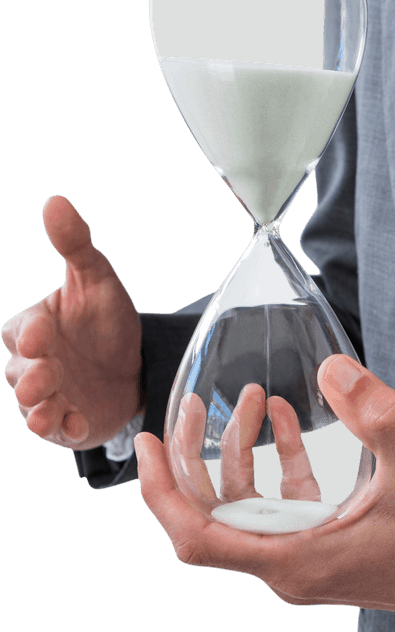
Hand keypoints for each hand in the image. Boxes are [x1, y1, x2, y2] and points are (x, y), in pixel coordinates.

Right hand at [3, 196, 141, 448]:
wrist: (135, 366)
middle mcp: (33, 364)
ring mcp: (47, 396)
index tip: (41, 335)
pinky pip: (58, 431)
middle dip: (32, 375)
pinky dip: (64, 430)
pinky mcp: (65, 423)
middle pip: (21, 371)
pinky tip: (75, 426)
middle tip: (45, 376)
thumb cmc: (107, 321)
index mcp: (34, 327)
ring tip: (48, 411)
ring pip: (33, 405)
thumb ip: (75, 245)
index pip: (22, 329)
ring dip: (39, 409)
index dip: (30, 333)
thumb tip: (55, 200)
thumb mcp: (98, 280)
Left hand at [136, 356, 394, 624]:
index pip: (199, 535)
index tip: (148, 443)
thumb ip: (376, 415)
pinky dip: (282, 464)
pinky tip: (290, 422)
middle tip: (190, 408)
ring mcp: (310, 558)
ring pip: (250, 507)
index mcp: (297, 560)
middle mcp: (292, 566)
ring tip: (254, 400)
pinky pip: (287, 505)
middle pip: (214, 516)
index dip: (164, 490)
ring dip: (244, 455)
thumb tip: (334, 369)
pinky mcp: (331, 545)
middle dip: (197, 460)